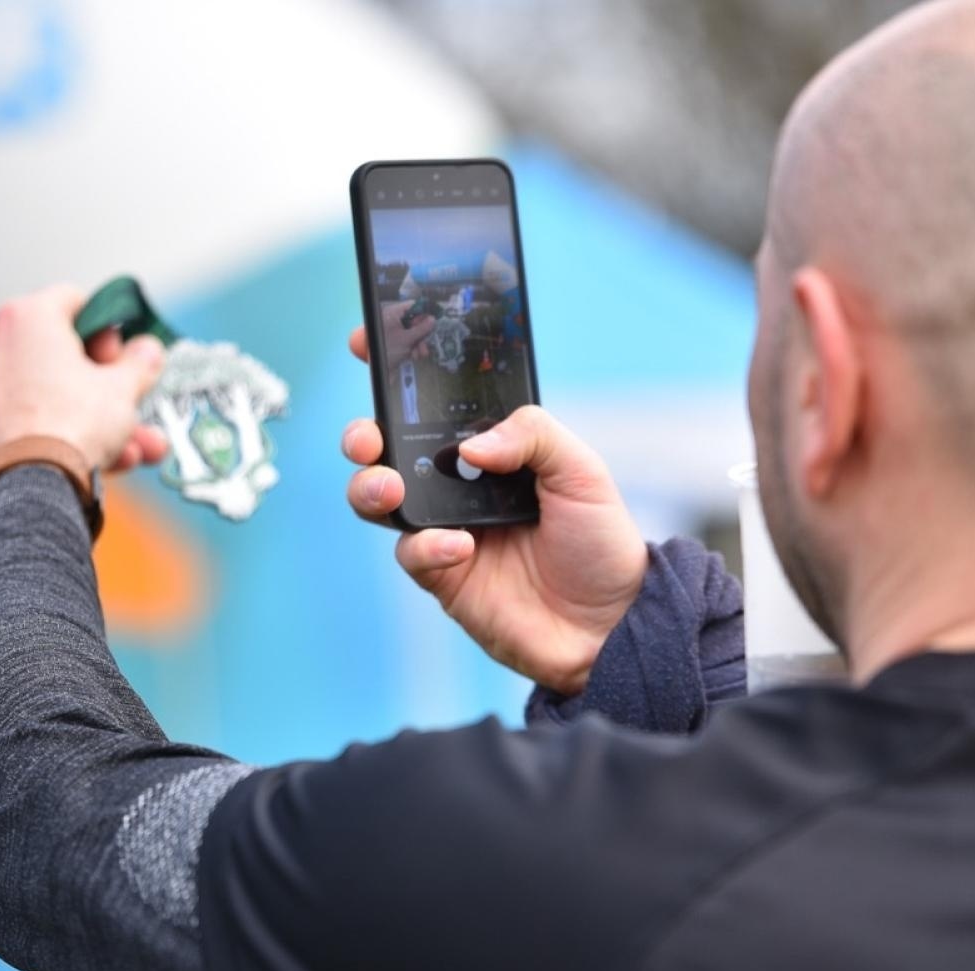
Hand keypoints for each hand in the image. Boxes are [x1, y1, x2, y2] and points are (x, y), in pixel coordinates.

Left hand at [0, 284, 168, 471]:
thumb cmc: (74, 424)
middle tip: (130, 403)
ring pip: (48, 392)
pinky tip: (97, 460)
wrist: (31, 484)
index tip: (123, 358)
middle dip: (106, 385)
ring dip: (92, 418)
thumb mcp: (124, 388)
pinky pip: (27, 417)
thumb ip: (139, 363)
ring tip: (131, 449)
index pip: (74, 302)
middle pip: (61, 353)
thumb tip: (148, 350)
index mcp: (27, 317)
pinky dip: (58, 432)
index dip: (108, 329)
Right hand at [343, 325, 647, 694]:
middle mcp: (458, 484)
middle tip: (368, 435)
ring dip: (370, 486)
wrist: (611, 625)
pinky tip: (461, 546)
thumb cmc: (600, 543)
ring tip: (389, 486)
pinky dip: (427, 545)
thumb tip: (469, 444)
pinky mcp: (442, 575)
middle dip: (363, 433)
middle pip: (388, 448)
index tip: (370, 341)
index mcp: (490, 447)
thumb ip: (531, 433)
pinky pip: (412, 553)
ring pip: (379, 499)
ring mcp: (444, 528)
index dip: (398, 371)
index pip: (435, 402)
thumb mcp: (581, 470)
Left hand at [378, 301, 435, 361]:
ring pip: (412, 333)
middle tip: (427, 342)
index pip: (412, 306)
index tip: (434, 319)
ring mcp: (394, 331)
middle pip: (414, 321)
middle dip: (422, 334)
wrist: (377, 369)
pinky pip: (408, 341)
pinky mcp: (395, 341)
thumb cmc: (388, 349)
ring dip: (419, 344)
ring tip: (420, 354)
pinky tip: (413, 356)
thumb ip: (421, 329)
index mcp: (393, 313)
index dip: (424, 312)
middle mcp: (393, 319)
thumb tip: (433, 319)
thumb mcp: (407, 339)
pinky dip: (412, 348)